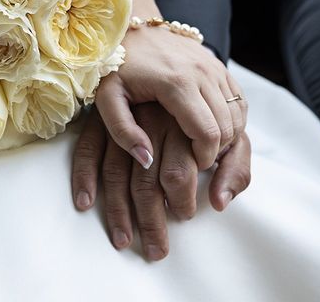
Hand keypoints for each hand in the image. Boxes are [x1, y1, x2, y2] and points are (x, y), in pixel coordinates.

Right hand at [71, 105, 250, 259]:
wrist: (175, 68)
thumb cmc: (209, 113)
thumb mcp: (234, 136)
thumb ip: (236, 169)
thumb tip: (219, 204)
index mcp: (183, 126)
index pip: (178, 174)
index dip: (181, 202)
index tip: (184, 217)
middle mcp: (151, 124)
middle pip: (146, 182)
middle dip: (151, 222)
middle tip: (155, 251)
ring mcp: (122, 123)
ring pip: (116, 173)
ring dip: (117, 211)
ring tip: (122, 240)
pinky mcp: (101, 120)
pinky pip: (88, 150)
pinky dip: (83, 176)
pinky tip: (84, 203)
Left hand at [95, 26, 247, 169]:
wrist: (130, 27)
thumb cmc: (116, 67)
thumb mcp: (107, 99)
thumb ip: (122, 132)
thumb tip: (146, 161)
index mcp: (177, 84)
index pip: (208, 134)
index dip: (204, 158)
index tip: (190, 166)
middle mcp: (202, 73)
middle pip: (227, 127)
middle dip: (216, 151)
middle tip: (195, 160)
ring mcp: (213, 66)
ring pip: (237, 114)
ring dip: (226, 136)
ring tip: (201, 146)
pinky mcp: (218, 65)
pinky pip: (238, 100)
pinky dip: (231, 120)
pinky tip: (210, 129)